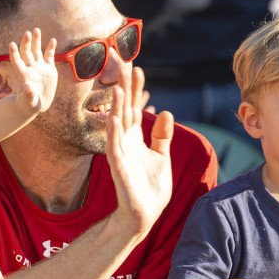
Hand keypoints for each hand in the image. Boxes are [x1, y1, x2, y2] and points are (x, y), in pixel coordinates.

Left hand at [3, 28, 56, 116]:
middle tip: (27, 33)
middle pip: (27, 52)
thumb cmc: (30, 104)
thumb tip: (29, 89)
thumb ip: (28, 95)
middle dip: (26, 43)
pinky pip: (49, 56)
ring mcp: (40, 67)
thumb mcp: (29, 101)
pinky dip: (51, 48)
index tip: (11, 44)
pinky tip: (53, 40)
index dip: (14, 53)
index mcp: (23, 74)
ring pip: (37, 51)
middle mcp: (30, 68)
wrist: (38, 103)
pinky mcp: (49, 69)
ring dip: (37, 41)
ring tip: (36, 30)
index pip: (17, 61)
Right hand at [107, 65, 172, 236]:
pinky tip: (114, 117)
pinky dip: (113, 131)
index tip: (137, 68)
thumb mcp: (161, 157)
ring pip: (117, 123)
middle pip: (124, 109)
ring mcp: (120, 152)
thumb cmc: (150, 187)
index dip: (135, 88)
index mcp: (134, 138)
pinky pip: (114, 145)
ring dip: (117, 105)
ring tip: (118, 86)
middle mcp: (124, 141)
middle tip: (123, 64)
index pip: (134, 107)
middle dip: (124, 87)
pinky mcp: (118, 166)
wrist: (144, 214)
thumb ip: (162, 135)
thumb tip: (165, 112)